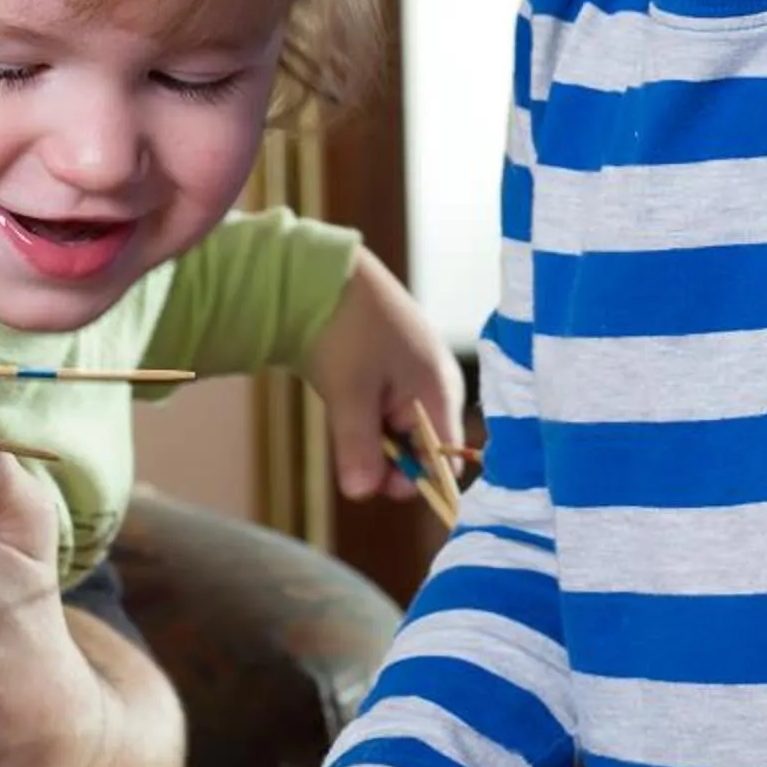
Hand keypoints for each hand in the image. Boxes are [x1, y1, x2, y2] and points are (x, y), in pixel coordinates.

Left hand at [306, 245, 467, 500]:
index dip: (419, 482)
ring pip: (400, 432)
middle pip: (424, 449)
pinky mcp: (390, 371)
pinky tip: (345, 407)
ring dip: (373, 441)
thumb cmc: (343, 328)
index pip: (447, 459)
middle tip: (352, 458)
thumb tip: (360, 494)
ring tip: (345, 419)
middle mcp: (435, 386)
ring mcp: (413, 376)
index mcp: (438, 391)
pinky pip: (386, 412)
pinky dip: (366, 420)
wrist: (319, 272)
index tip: (379, 486)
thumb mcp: (348, 393)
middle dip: (391, 463)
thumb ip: (358, 447)